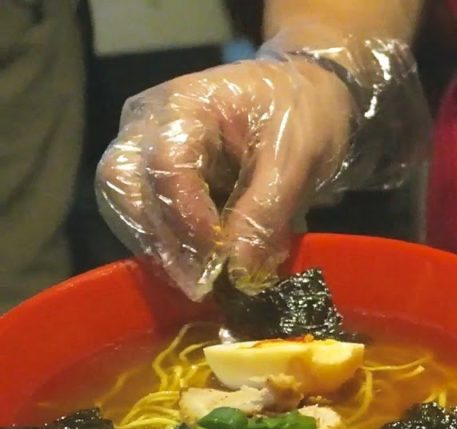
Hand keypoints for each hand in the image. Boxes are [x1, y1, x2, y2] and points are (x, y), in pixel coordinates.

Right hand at [97, 57, 353, 300]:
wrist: (311, 96)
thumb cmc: (303, 114)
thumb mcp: (296, 158)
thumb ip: (265, 211)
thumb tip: (239, 273)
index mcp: (183, 104)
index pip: (165, 165)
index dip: (187, 217)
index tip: (218, 259)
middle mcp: (148, 124)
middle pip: (124, 186)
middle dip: (162, 240)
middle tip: (202, 284)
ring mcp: (145, 150)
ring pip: (126, 208)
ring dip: (163, 251)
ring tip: (206, 285)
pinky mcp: (155, 178)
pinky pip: (146, 219)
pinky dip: (172, 248)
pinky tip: (204, 271)